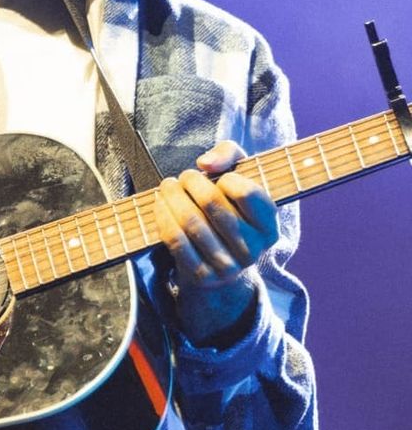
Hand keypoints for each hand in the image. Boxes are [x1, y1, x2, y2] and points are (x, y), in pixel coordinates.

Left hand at [154, 140, 278, 342]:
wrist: (217, 259)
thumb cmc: (229, 207)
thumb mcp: (239, 175)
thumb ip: (229, 154)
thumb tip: (206, 162)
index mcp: (269, 227)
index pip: (247, 193)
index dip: (227, 178)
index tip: (218, 177)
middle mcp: (252, 250)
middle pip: (212, 203)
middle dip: (191, 182)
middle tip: (183, 177)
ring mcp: (226, 266)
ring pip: (190, 222)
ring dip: (172, 197)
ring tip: (168, 186)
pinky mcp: (201, 275)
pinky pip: (175, 240)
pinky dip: (163, 217)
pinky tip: (160, 204)